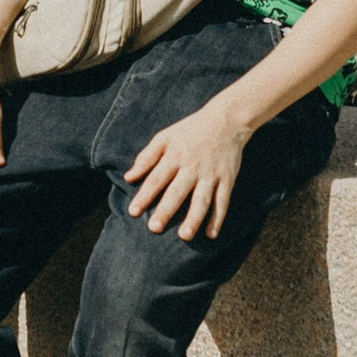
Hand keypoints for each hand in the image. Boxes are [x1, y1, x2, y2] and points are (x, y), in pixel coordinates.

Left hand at [125, 101, 251, 238]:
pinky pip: (223, 201)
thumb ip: (146, 157)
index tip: (133, 212)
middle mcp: (192, 167)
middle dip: (166, 210)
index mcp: (174, 156)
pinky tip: (211, 234)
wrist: (226, 120)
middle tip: (154, 228)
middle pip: (177, 191)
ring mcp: (210, 174)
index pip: (156, 178)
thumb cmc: (190, 130)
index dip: (144, 196)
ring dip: (193, 218)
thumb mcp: (165, 137)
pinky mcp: (227, 179)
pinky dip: (218, 218)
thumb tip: (129, 177)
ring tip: (184, 236)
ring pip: (202, 199)